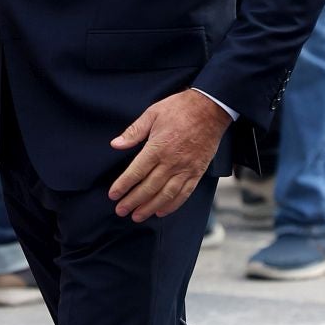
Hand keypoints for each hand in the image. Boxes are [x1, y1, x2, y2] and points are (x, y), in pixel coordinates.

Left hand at [109, 89, 229, 221]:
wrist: (210, 108)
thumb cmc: (180, 109)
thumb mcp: (152, 114)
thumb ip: (133, 132)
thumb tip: (115, 144)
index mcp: (157, 148)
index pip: (136, 172)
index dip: (123, 186)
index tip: (113, 195)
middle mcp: (171, 162)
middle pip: (149, 187)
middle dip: (133, 201)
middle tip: (121, 210)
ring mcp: (186, 169)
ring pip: (166, 194)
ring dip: (150, 207)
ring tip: (137, 216)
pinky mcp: (197, 172)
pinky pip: (185, 193)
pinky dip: (173, 205)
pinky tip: (162, 211)